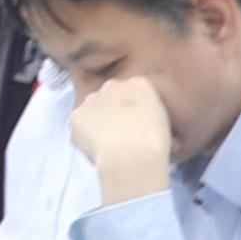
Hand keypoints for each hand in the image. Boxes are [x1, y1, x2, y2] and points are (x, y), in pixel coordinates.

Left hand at [71, 70, 176, 201]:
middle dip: (113, 110)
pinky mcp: (75, 115)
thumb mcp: (165, 122)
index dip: (134, 108)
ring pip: (93, 109)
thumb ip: (151, 112)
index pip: (134, 89)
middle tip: (121, 133)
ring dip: (98, 121)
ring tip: (108, 144)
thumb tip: (145, 119)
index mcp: (140, 84)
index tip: (138, 123)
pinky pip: (80, 125)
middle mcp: (112, 85)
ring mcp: (91, 99)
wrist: (130, 155)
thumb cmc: (156, 142)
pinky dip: (85, 135)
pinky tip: (97, 148)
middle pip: (110, 96)